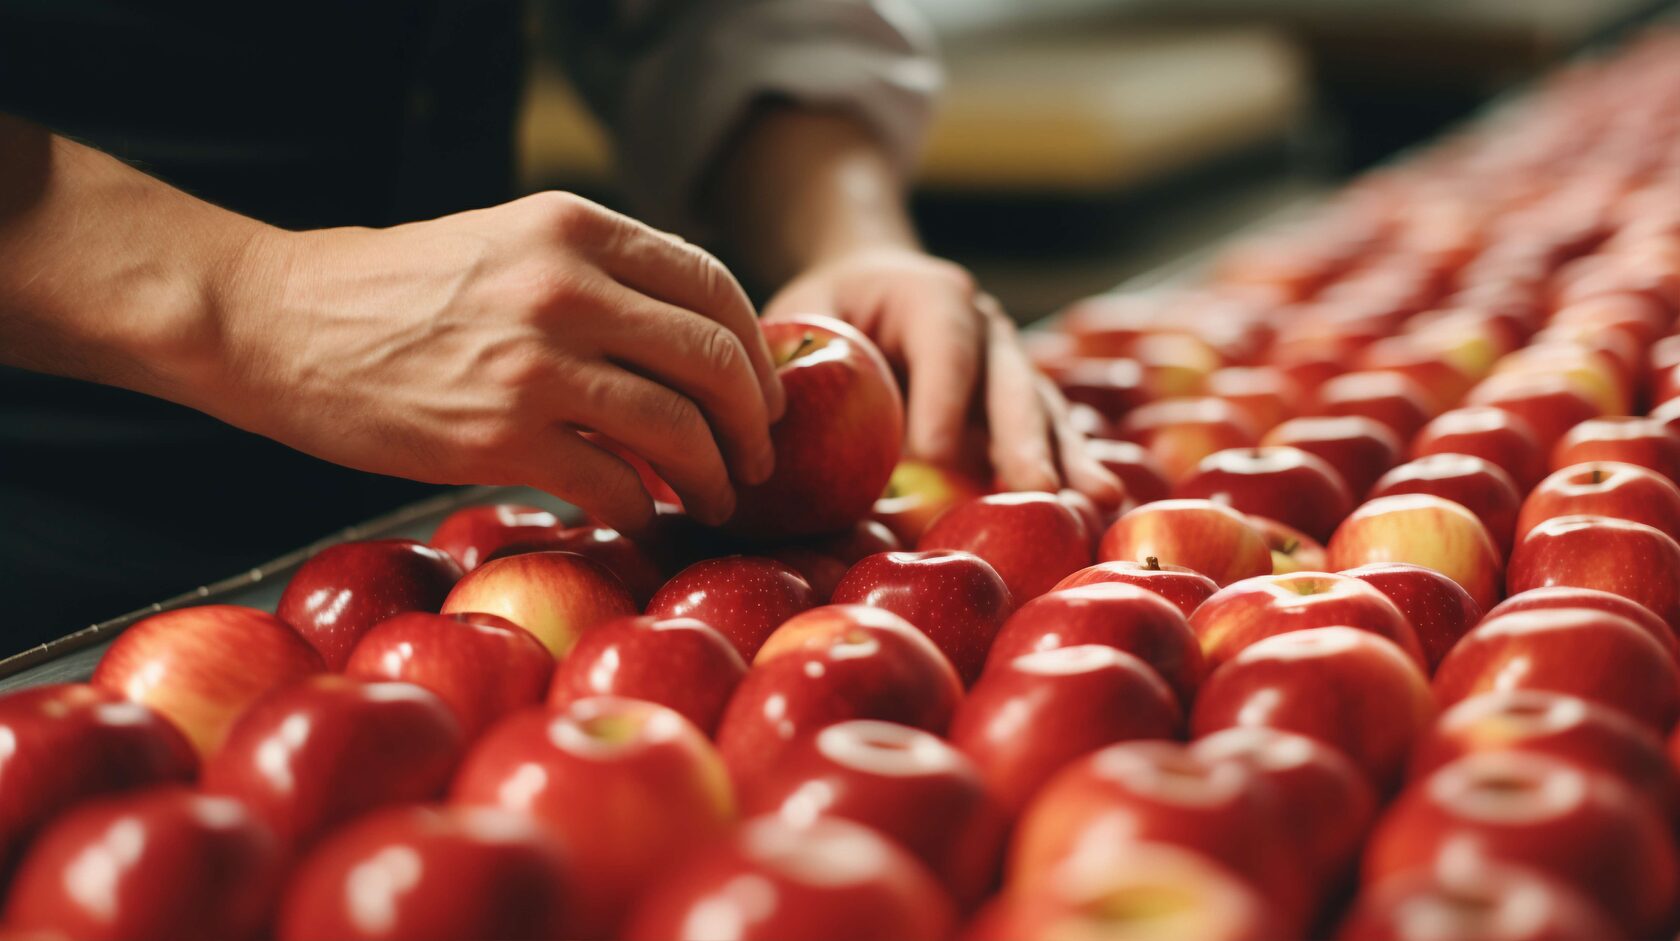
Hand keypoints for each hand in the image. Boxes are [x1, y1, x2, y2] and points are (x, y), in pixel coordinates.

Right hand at [209, 192, 782, 531]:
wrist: (276, 323)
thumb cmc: (395, 292)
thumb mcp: (509, 246)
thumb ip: (598, 280)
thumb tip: (691, 350)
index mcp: (575, 228)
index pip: (712, 286)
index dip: (756, 349)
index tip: (763, 393)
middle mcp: (566, 286)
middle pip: (715, 360)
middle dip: (753, 421)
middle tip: (757, 457)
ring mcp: (536, 363)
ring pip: (678, 427)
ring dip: (715, 476)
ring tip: (719, 498)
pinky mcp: (500, 437)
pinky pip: (615, 485)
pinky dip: (646, 509)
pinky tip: (645, 516)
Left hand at [763, 246, 1120, 504]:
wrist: (875, 284)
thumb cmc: (832, 308)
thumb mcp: (804, 315)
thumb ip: (798, 362)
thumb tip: (781, 433)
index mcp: (933, 296)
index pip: (945, 347)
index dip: (943, 400)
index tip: (932, 455)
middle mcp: (986, 327)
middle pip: (1010, 383)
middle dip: (1023, 439)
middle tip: (1035, 488)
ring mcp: (1010, 365)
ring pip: (1043, 412)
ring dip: (1068, 459)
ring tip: (1095, 500)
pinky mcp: (1018, 403)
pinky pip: (1049, 435)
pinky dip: (1071, 470)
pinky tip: (1098, 507)